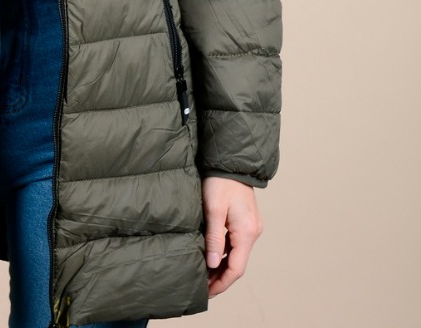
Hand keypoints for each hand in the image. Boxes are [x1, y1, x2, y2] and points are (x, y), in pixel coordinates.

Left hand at [201, 176, 263, 297]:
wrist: (231, 162)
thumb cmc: (221, 182)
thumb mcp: (213, 209)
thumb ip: (214, 238)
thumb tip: (211, 264)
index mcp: (246, 233)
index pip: (236, 269)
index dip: (221, 283)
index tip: (207, 292)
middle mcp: (252, 233)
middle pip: (237, 264)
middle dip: (220, 278)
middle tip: (201, 286)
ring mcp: (250, 227)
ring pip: (236, 255)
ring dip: (221, 266)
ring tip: (203, 274)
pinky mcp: (245, 221)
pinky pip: (235, 244)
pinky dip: (223, 253)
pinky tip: (211, 255)